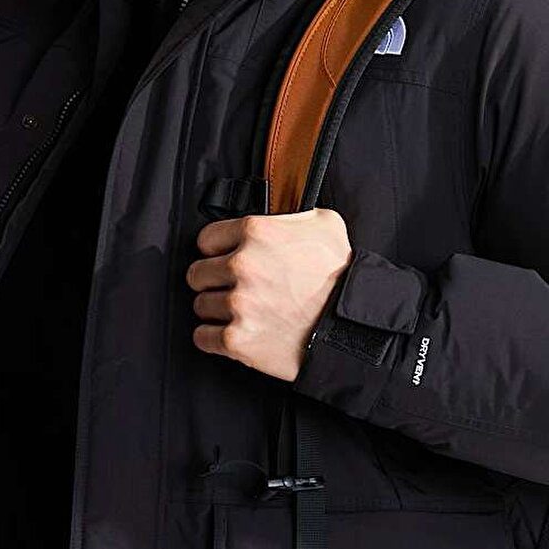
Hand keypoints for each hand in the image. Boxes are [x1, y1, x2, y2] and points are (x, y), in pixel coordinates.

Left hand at [186, 208, 352, 381]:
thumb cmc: (340, 275)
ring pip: (200, 305)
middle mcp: (242, 265)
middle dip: (213, 280)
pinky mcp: (238, 339)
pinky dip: (213, 337)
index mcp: (256, 232)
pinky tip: (232, 331)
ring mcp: (238, 304)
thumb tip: (279, 209)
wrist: (351, 325)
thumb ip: (290, 213)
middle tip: (234, 286)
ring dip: (216, 309)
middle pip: (197, 273)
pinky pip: (202, 337)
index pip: (206, 239)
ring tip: (241, 310)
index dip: (217, 249)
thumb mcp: (324, 223)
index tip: (225, 258)